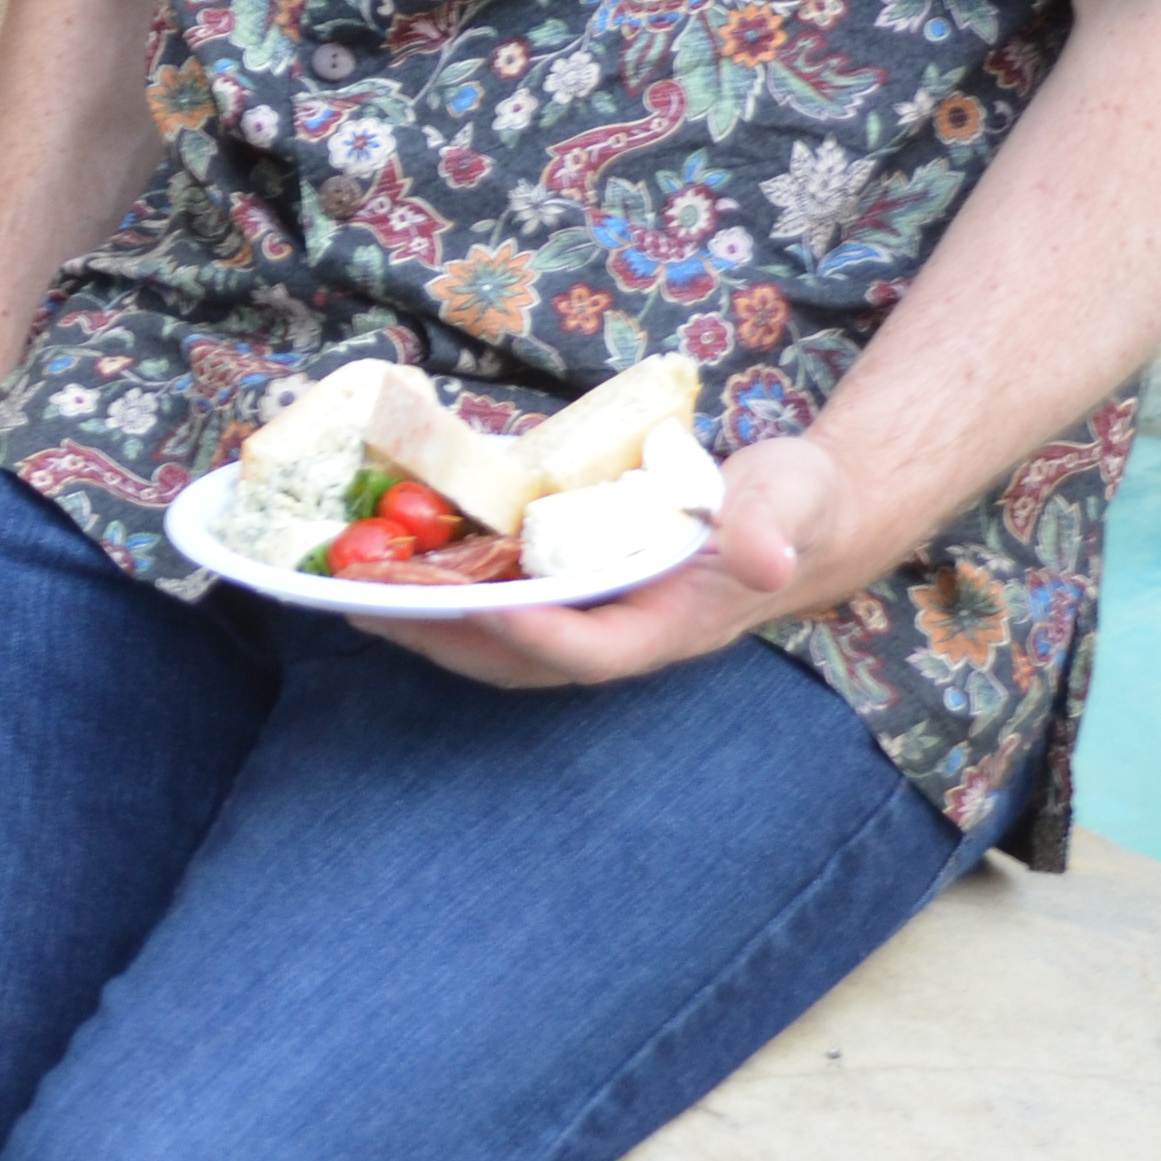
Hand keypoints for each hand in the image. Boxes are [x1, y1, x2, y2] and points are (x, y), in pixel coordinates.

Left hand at [373, 437, 849, 691]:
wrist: (804, 519)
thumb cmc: (798, 506)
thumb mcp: (794, 501)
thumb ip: (772, 527)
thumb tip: (764, 557)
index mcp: (675, 623)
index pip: (596, 649)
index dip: (537, 636)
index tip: (480, 605)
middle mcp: (626, 632)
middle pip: (523, 659)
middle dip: (448, 638)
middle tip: (371, 608)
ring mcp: (598, 617)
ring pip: (501, 642)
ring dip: (431, 625)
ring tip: (356, 598)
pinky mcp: (579, 592)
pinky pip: (503, 607)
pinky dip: (450, 594)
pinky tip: (399, 567)